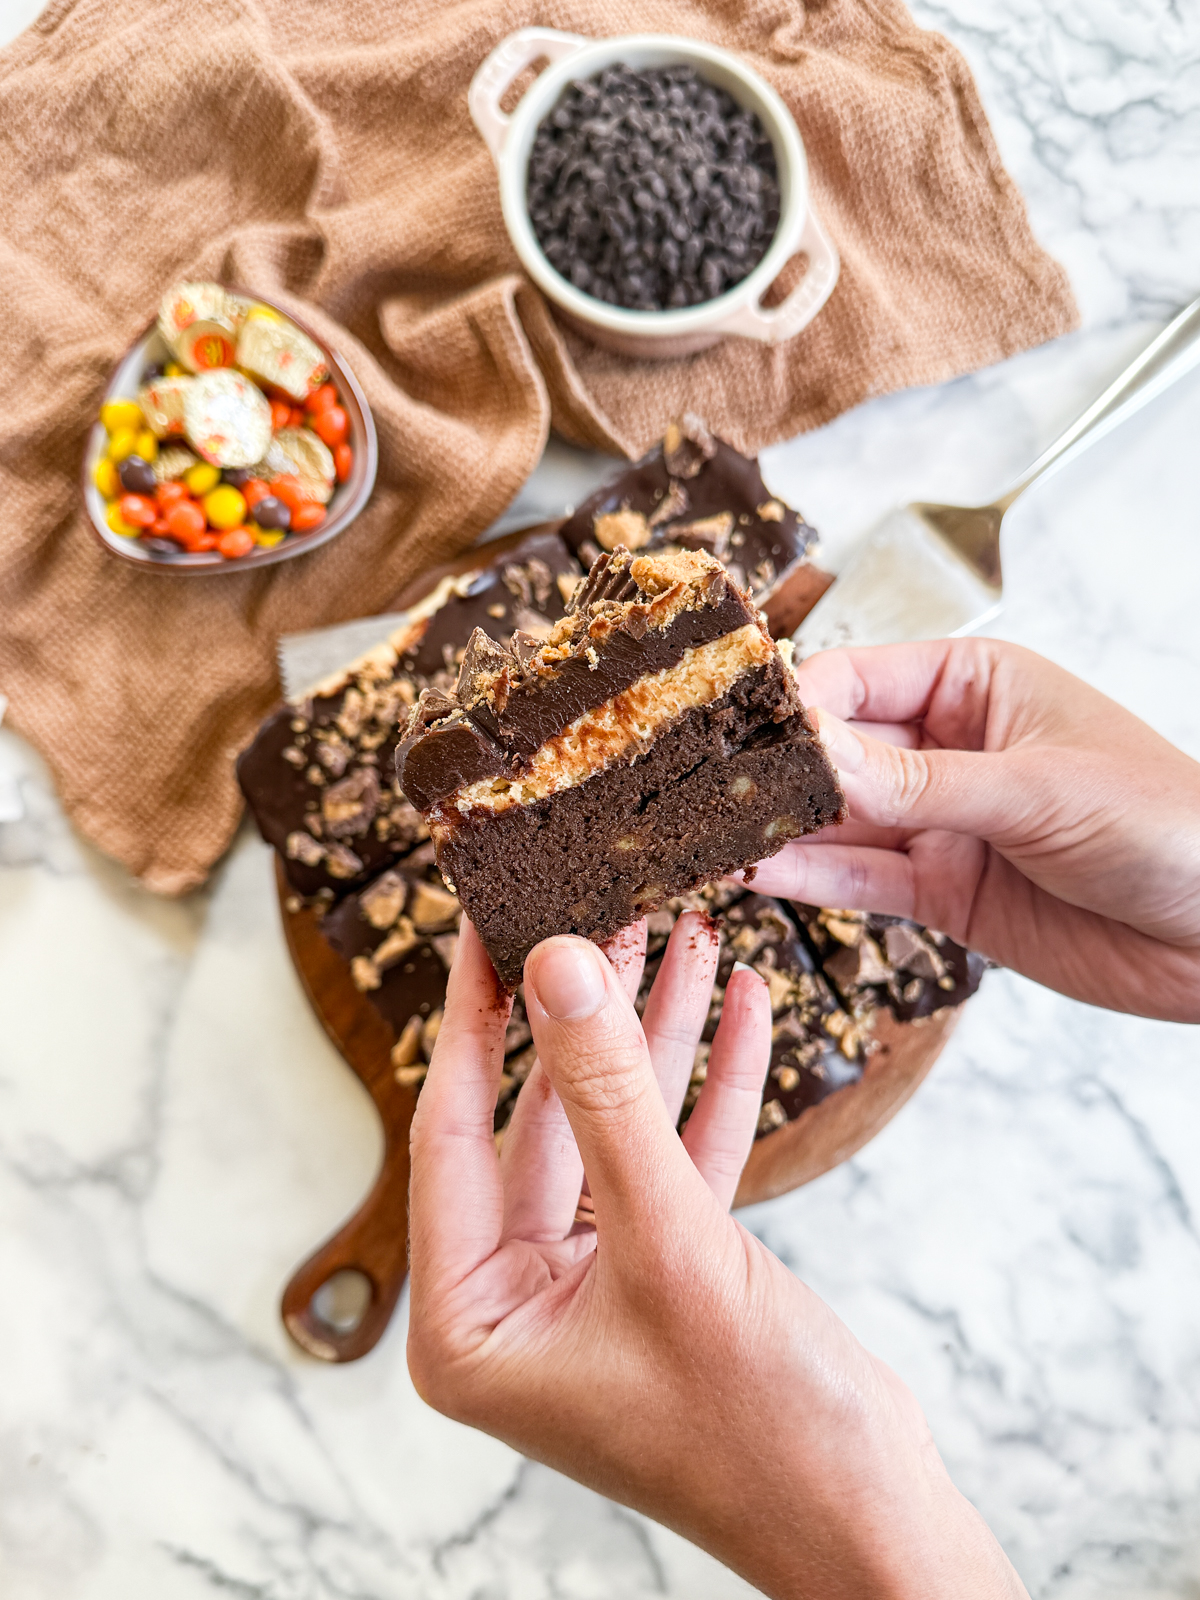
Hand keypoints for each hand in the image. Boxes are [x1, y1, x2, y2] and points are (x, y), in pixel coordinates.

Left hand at [408, 918, 1025, 1598]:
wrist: (874, 1525)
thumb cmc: (758, 1430)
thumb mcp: (670, 1241)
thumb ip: (609, 1096)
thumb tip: (556, 966)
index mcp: (472, 1320)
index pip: (451, 1129)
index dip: (474, 1016)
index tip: (487, 922)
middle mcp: (518, 1301)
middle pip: (540, 1117)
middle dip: (590, 1015)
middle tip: (611, 909)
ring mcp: (592, 1287)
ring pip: (614, 1127)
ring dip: (656, 1036)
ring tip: (688, 933)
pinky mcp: (664, 1275)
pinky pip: (673, 1159)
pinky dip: (707, 1090)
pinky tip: (739, 1009)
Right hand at [748, 640, 1199, 1021]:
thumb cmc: (1166, 824)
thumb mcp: (1037, 789)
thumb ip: (918, 781)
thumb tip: (813, 752)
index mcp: (978, 684)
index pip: (860, 676)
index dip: (795, 700)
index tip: (734, 727)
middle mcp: (950, 748)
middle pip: (837, 749)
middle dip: (774, 768)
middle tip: (697, 786)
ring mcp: (943, 823)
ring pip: (839, 819)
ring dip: (778, 827)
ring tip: (705, 833)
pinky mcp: (945, 892)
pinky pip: (862, 879)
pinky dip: (809, 877)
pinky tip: (754, 871)